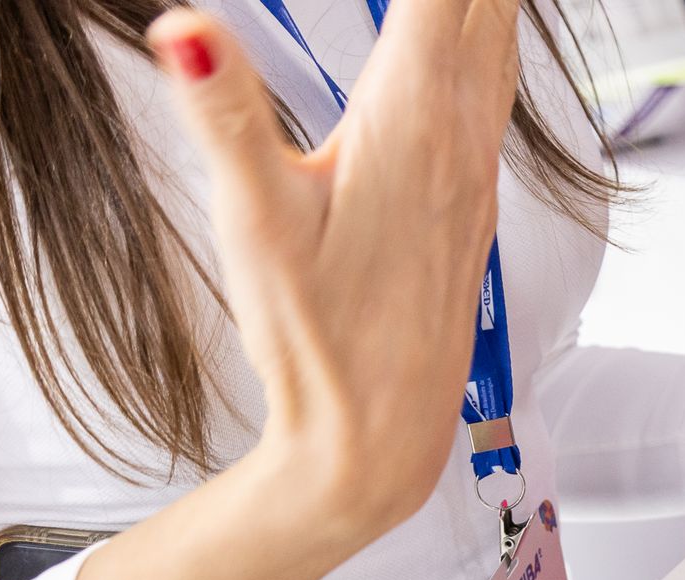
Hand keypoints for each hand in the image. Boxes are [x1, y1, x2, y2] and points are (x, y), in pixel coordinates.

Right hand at [67, 1, 517, 579]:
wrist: (381, 432)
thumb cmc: (322, 338)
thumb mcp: (256, 222)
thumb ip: (226, 118)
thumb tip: (186, 29)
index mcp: (412, 119)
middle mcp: (461, 135)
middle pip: (484, 7)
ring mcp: (476, 168)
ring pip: (498, 46)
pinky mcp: (473, 197)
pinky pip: (494, 90)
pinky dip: (486, 38)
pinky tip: (476, 33)